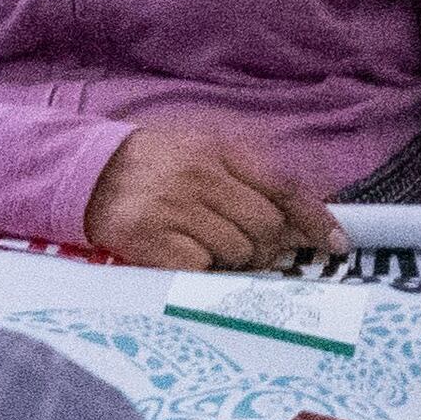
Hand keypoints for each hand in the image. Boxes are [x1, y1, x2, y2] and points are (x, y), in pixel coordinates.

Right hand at [78, 121, 339, 269]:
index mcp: (217, 151)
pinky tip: (182, 254)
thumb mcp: (201, 154)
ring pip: (237, 251)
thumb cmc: (152, 167)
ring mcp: (173, 208)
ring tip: (205, 247)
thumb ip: (249, 179)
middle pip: (265, 227)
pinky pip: (201, 268)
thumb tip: (301, 224)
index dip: (315, 219)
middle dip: (267, 246)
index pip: (283, 187)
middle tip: (252, 251)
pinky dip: (199, 268)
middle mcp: (198, 177)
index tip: (336, 244)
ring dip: (230, 258)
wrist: (84, 175)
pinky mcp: (149, 239)